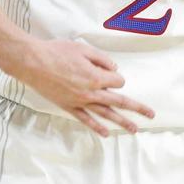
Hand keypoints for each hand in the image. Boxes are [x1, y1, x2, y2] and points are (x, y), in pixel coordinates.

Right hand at [4, 38, 154, 134]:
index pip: (118, 81)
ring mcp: (80, 102)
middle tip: (151, 115)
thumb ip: (102, 59)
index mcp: (96, 77)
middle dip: (137, 108)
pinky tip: (106, 134)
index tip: (107, 72)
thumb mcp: (84, 49)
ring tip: (135, 130)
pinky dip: (97, 127)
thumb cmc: (57, 52)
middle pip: (120, 101)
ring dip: (122, 122)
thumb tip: (114, 68)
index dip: (115, 76)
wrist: (32, 62)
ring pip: (106, 114)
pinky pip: (86, 119)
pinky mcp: (68, 107)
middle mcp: (91, 93)